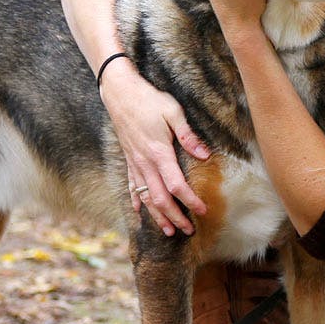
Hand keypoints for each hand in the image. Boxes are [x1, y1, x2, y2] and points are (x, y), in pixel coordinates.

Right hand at [98, 59, 209, 235]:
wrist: (119, 93)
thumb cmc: (148, 100)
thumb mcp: (173, 112)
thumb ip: (188, 136)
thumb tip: (205, 155)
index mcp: (158, 152)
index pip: (176, 185)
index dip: (190, 200)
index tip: (203, 210)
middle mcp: (145, 163)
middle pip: (160, 198)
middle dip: (174, 217)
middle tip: (188, 230)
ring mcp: (134, 163)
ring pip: (145, 197)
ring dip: (157, 216)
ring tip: (167, 231)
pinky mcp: (128, 159)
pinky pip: (131, 186)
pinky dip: (136, 201)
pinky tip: (140, 212)